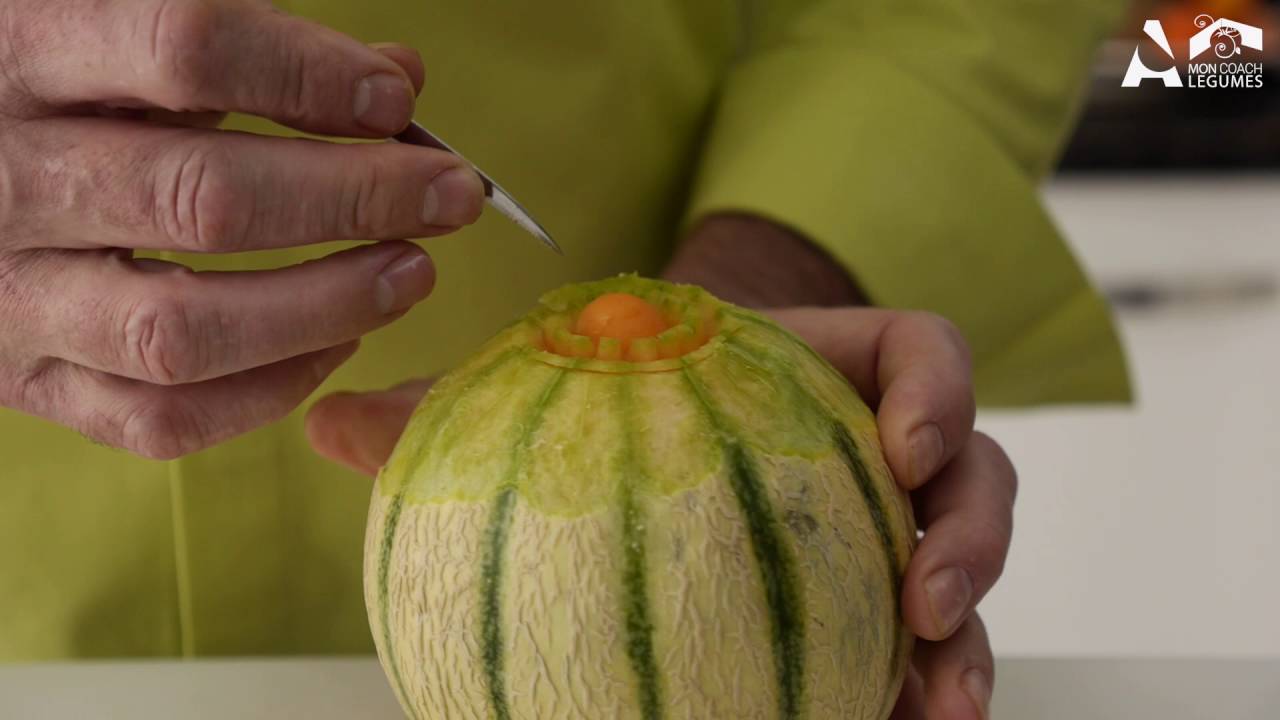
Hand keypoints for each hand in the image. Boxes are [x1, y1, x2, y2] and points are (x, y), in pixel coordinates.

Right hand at [0, 0, 485, 457]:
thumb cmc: (53, 95)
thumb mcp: (118, 31)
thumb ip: (253, 44)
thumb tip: (396, 77)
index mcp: (24, 53)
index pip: (185, 47)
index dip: (307, 74)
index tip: (394, 99)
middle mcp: (6, 182)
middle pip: (204, 200)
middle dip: (353, 200)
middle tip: (449, 196)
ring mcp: (11, 298)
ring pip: (184, 331)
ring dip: (326, 307)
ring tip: (411, 274)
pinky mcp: (26, 381)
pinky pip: (158, 419)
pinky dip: (267, 391)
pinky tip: (336, 345)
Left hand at [306, 307, 1013, 719]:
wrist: (660, 443)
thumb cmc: (621, 404)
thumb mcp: (554, 394)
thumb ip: (455, 409)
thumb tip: (330, 424)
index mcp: (830, 370)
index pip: (925, 355)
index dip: (937, 394)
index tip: (903, 445)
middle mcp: (877, 451)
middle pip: (974, 480)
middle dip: (972, 545)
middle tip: (924, 604)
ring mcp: (883, 531)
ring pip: (965, 582)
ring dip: (967, 649)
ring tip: (937, 711)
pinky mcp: (872, 601)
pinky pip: (918, 650)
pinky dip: (918, 694)